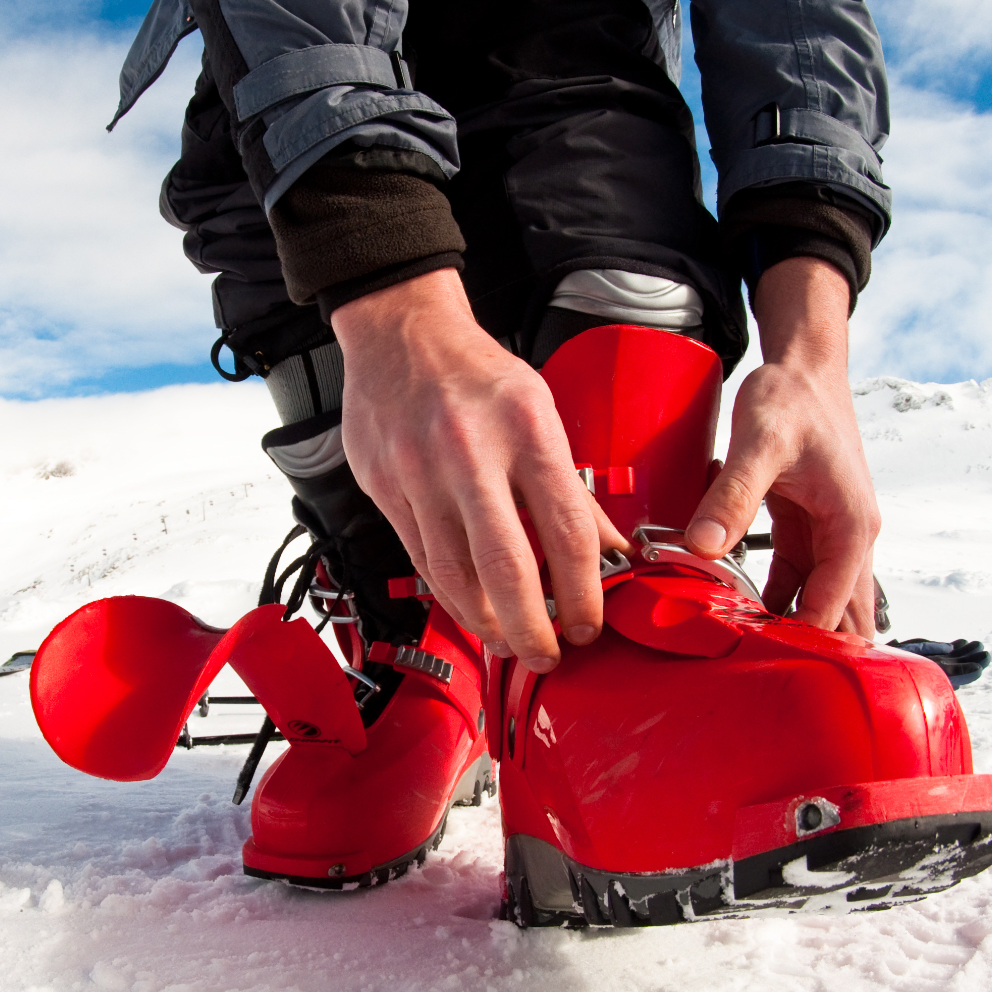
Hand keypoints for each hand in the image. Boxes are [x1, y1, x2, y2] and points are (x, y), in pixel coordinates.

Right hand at [330, 269, 623, 671]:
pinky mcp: (385, 487)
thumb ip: (568, 486)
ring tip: (508, 643)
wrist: (400, 335)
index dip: (582, 590)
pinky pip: (421, 559)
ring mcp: (420, 472)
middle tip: (548, 655)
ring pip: (455, 572)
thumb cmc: (475, 374)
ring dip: (486, 622)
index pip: (565, 528)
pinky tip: (470, 613)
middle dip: (532, 625)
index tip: (589, 624)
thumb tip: (607, 552)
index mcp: (524, 427)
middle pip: (506, 564)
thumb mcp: (539, 410)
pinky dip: (449, 596)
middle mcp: (469, 451)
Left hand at [686, 257, 879, 632]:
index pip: (832, 605)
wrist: (804, 367)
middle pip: (841, 616)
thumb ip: (732, 496)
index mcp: (851, 527)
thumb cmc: (793, 400)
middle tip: (758, 682)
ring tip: (747, 663)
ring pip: (820, 602)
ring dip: (790, 629)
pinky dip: (775, 602)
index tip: (761, 667)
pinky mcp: (807, 531)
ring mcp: (831, 537)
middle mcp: (851, 539)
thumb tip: (704, 546)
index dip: (799, 640)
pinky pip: (796, 581)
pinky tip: (743, 623)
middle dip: (809, 650)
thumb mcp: (759, 444)